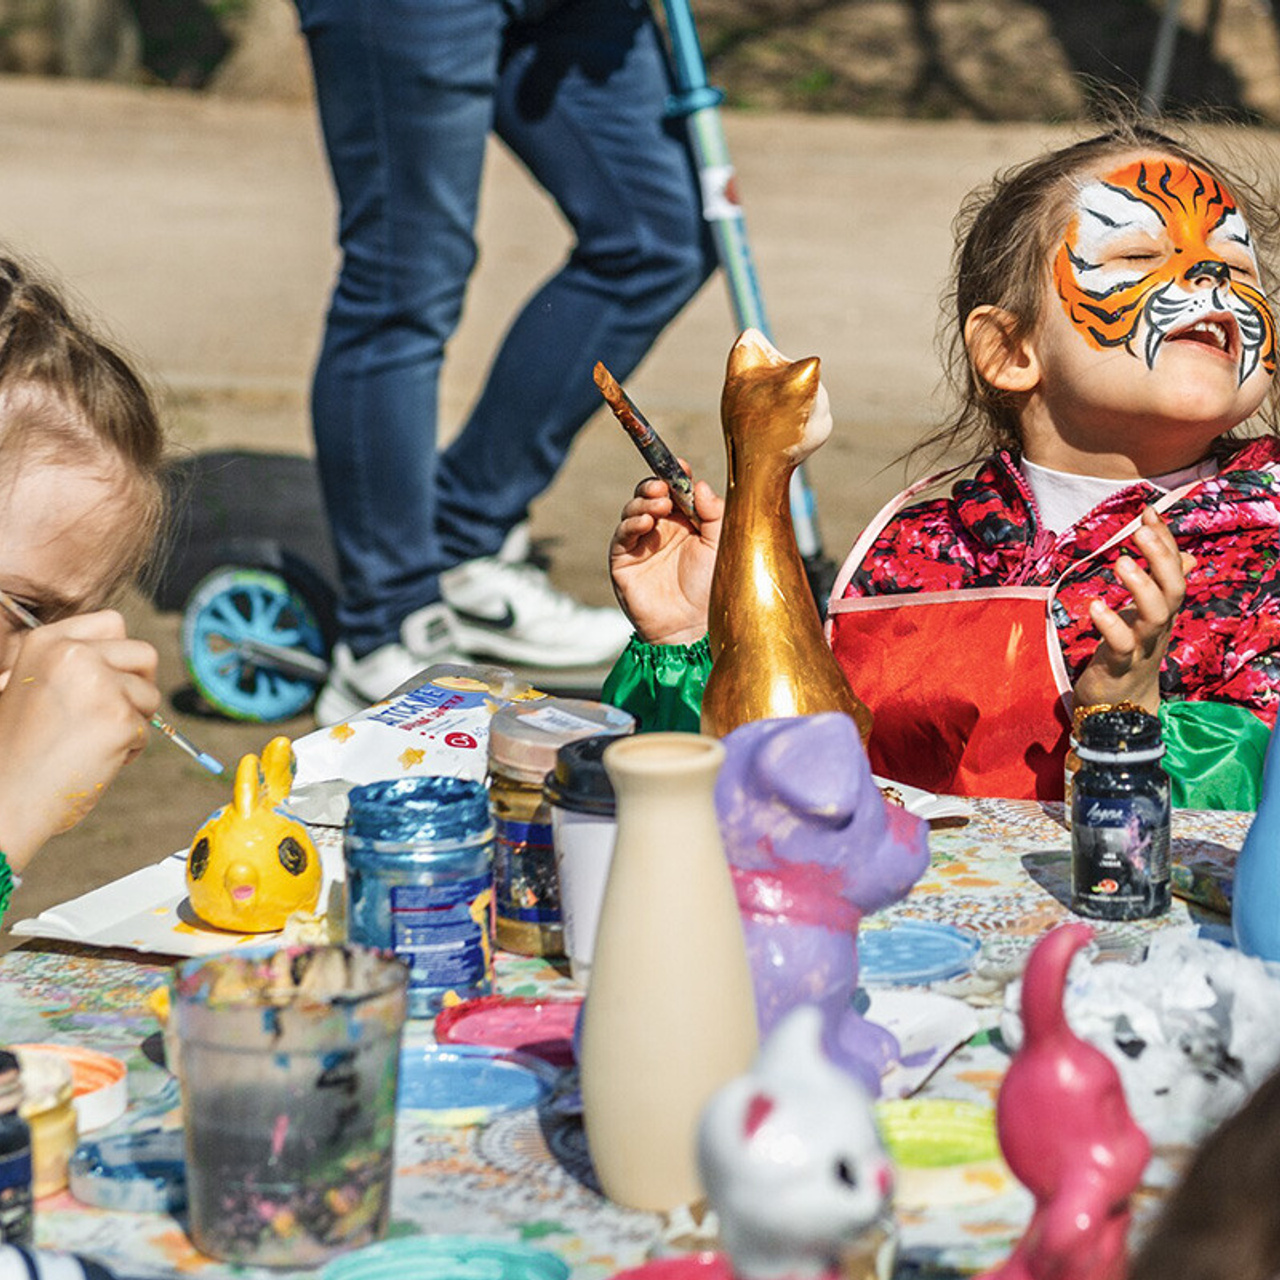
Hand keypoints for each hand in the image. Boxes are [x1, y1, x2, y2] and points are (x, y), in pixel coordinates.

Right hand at [0, 611, 159, 871]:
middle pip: (143, 654)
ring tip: (90, 743)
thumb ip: (72, 666)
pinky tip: (93, 761)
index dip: (119, 657)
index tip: (103, 684)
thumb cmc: (17, 751)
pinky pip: (147, 729)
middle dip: (137, 686)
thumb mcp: (31, 687)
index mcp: (46, 641)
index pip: (112, 623)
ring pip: (150, 694)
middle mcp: (72, 654)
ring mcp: (98, 684)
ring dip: (132, 721)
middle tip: (109, 716)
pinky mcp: (118, 719)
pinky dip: (129, 749)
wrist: (3, 801)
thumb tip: (124, 658)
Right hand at [609, 472, 722, 645]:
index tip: (680, 466)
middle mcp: (662, 531)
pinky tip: (646, 524)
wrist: (695, 629)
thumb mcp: (721, 544)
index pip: (675, 490)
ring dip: (643, 503)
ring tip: (659, 506)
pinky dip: (632, 524)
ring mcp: (641, 546)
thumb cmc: (712, 590)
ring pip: (633, 511)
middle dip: (654, 486)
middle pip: (649, 496)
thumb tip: (699, 484)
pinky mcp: (624, 562)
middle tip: (663, 487)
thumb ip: (714, 512)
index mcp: (686, 523)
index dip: (675, 475)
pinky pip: (622, 536)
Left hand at [1073, 507, 1190, 714]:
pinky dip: (1110, 625)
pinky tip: (1095, 606)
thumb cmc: (1130, 652)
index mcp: (1163, 611)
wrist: (1120, 708)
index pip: (1173, 570)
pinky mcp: (1118, 666)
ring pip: (1153, 616)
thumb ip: (1155, 580)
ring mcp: (1140, 647)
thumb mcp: (1143, 614)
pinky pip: (1120, 645)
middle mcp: (1157, 627)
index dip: (1164, 542)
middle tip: (1139, 533)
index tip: (1148, 512)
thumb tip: (1176, 545)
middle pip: (1172, 590)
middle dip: (1161, 559)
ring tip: (1120, 561)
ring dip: (1140, 587)